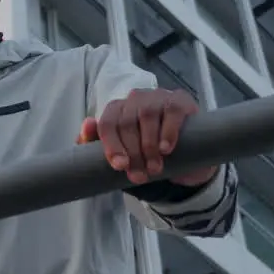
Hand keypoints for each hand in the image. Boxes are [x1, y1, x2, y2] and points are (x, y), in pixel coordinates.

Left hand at [79, 88, 217, 185]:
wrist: (186, 155)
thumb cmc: (146, 153)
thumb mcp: (123, 154)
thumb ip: (96, 145)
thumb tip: (87, 125)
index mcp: (117, 110)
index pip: (107, 123)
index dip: (111, 145)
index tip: (120, 166)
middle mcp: (135, 99)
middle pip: (126, 123)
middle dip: (132, 153)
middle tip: (140, 176)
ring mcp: (157, 97)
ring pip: (147, 116)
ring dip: (149, 145)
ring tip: (154, 168)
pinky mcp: (179, 100)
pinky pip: (171, 112)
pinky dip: (167, 131)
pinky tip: (166, 148)